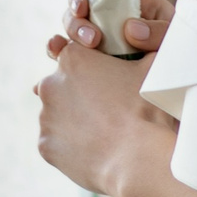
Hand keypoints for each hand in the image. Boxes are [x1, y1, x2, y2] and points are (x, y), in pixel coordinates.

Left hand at [37, 0, 176, 196]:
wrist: (139, 158)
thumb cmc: (147, 109)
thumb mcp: (152, 66)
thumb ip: (142, 48)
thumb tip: (147, 38)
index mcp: (73, 58)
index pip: (75, 55)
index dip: (92, 68)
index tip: (107, 81)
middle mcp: (50, 83)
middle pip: (62, 84)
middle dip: (79, 93)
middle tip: (106, 108)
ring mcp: (45, 117)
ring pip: (57, 114)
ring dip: (73, 119)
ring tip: (102, 131)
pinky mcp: (44, 145)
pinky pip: (56, 141)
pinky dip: (70, 144)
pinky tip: (93, 148)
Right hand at [53, 0, 172, 56]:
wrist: (177, 87)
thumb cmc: (178, 56)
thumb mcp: (175, 38)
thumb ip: (158, 32)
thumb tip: (131, 29)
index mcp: (128, 6)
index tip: (82, 9)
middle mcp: (109, 22)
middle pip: (79, 14)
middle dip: (77, 24)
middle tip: (91, 40)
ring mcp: (99, 45)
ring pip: (69, 36)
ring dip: (65, 42)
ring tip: (74, 53)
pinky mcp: (91, 67)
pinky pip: (67, 61)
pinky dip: (56, 60)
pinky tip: (52, 63)